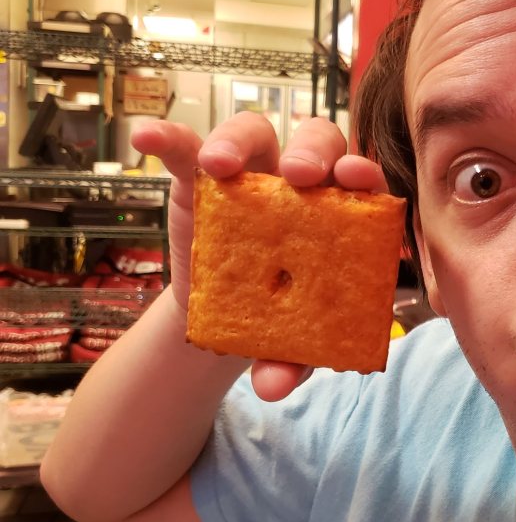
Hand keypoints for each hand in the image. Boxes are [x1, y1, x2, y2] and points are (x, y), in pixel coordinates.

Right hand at [131, 112, 388, 400]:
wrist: (227, 323)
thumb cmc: (276, 322)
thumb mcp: (289, 347)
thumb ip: (289, 363)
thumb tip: (272, 387)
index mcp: (342, 213)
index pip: (361, 181)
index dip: (364, 172)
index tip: (357, 178)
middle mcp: (300, 183)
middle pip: (316, 141)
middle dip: (311, 151)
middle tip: (298, 176)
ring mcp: (250, 175)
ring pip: (253, 135)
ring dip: (236, 141)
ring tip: (217, 165)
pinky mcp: (200, 178)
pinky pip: (183, 148)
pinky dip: (166, 139)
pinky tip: (145, 138)